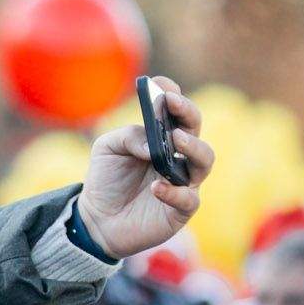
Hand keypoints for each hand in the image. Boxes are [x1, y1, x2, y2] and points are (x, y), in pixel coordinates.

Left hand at [78, 77, 215, 258]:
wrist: (98, 220)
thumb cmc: (106, 180)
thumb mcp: (107, 149)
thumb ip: (127, 137)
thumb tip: (151, 143)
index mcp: (162, 138)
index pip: (175, 112)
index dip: (173, 94)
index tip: (161, 84)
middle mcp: (179, 156)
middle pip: (195, 130)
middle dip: (187, 113)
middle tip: (172, 102)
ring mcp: (184, 182)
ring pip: (205, 161)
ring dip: (193, 147)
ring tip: (175, 140)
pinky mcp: (180, 210)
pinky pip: (189, 199)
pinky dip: (174, 191)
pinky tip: (156, 186)